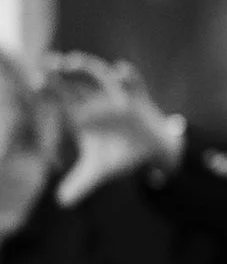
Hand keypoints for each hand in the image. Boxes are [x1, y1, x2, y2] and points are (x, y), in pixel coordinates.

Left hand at [43, 53, 183, 206]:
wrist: (154, 150)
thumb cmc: (121, 154)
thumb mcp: (100, 170)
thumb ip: (81, 183)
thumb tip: (61, 202)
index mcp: (84, 115)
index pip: (63, 99)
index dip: (50, 90)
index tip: (36, 82)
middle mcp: (99, 101)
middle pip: (78, 82)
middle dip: (64, 72)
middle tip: (50, 63)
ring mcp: (119, 97)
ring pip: (101, 77)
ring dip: (88, 69)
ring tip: (74, 61)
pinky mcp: (140, 99)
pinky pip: (135, 84)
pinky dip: (130, 77)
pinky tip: (122, 69)